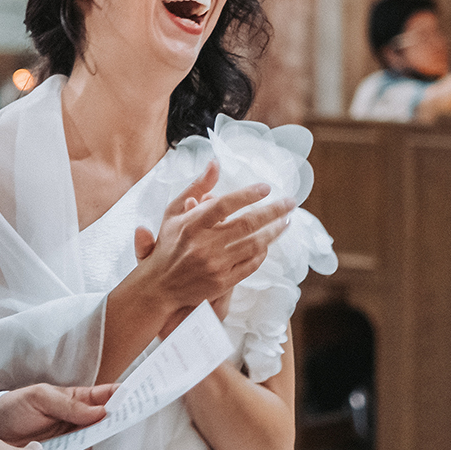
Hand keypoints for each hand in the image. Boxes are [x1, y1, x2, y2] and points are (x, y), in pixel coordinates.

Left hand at [0, 383, 115, 443]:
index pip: (104, 397)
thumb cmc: (16, 407)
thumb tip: (100, 411)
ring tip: (56, 445)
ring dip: (77, 449)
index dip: (122, 396)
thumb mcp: (41, 397)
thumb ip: (69, 405)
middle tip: (97, 428)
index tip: (137, 396)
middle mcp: (76, 423)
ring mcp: (67, 443)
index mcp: (75, 401)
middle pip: (101, 428)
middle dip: (101, 429)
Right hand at [124, 162, 293, 315]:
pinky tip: (269, 242)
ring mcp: (214, 266)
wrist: (159, 287)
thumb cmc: (168, 244)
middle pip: (246, 224)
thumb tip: (215, 163)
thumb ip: (196, 187)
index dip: (247, 195)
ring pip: (253, 245)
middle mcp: (203, 245)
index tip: (266, 187)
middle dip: (273, 211)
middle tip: (291, 202)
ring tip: (287, 220)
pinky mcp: (222, 283)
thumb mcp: (174, 212)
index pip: (223, 205)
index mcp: (191, 225)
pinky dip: (262, 252)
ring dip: (274, 231)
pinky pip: (250, 265)